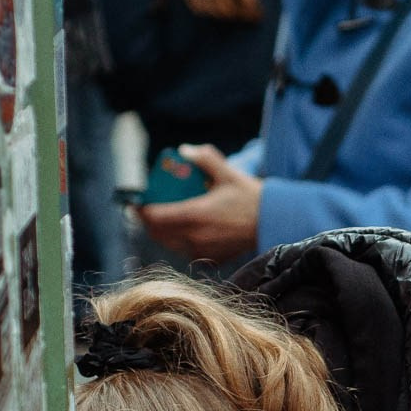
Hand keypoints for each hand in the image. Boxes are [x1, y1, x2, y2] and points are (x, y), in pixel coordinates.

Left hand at [138, 146, 261, 260]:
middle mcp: (195, 237)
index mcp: (194, 215)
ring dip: (163, 232)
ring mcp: (203, 251)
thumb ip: (204, 158)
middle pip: (158, 233)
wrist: (273, 222)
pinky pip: (187, 251)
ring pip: (170, 244)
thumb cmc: (250, 196)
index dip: (141, 210)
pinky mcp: (212, 259)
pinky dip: (181, 242)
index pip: (154, 217)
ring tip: (164, 219)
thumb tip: (184, 150)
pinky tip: (186, 230)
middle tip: (148, 208)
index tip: (137, 201)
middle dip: (149, 221)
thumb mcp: (227, 173)